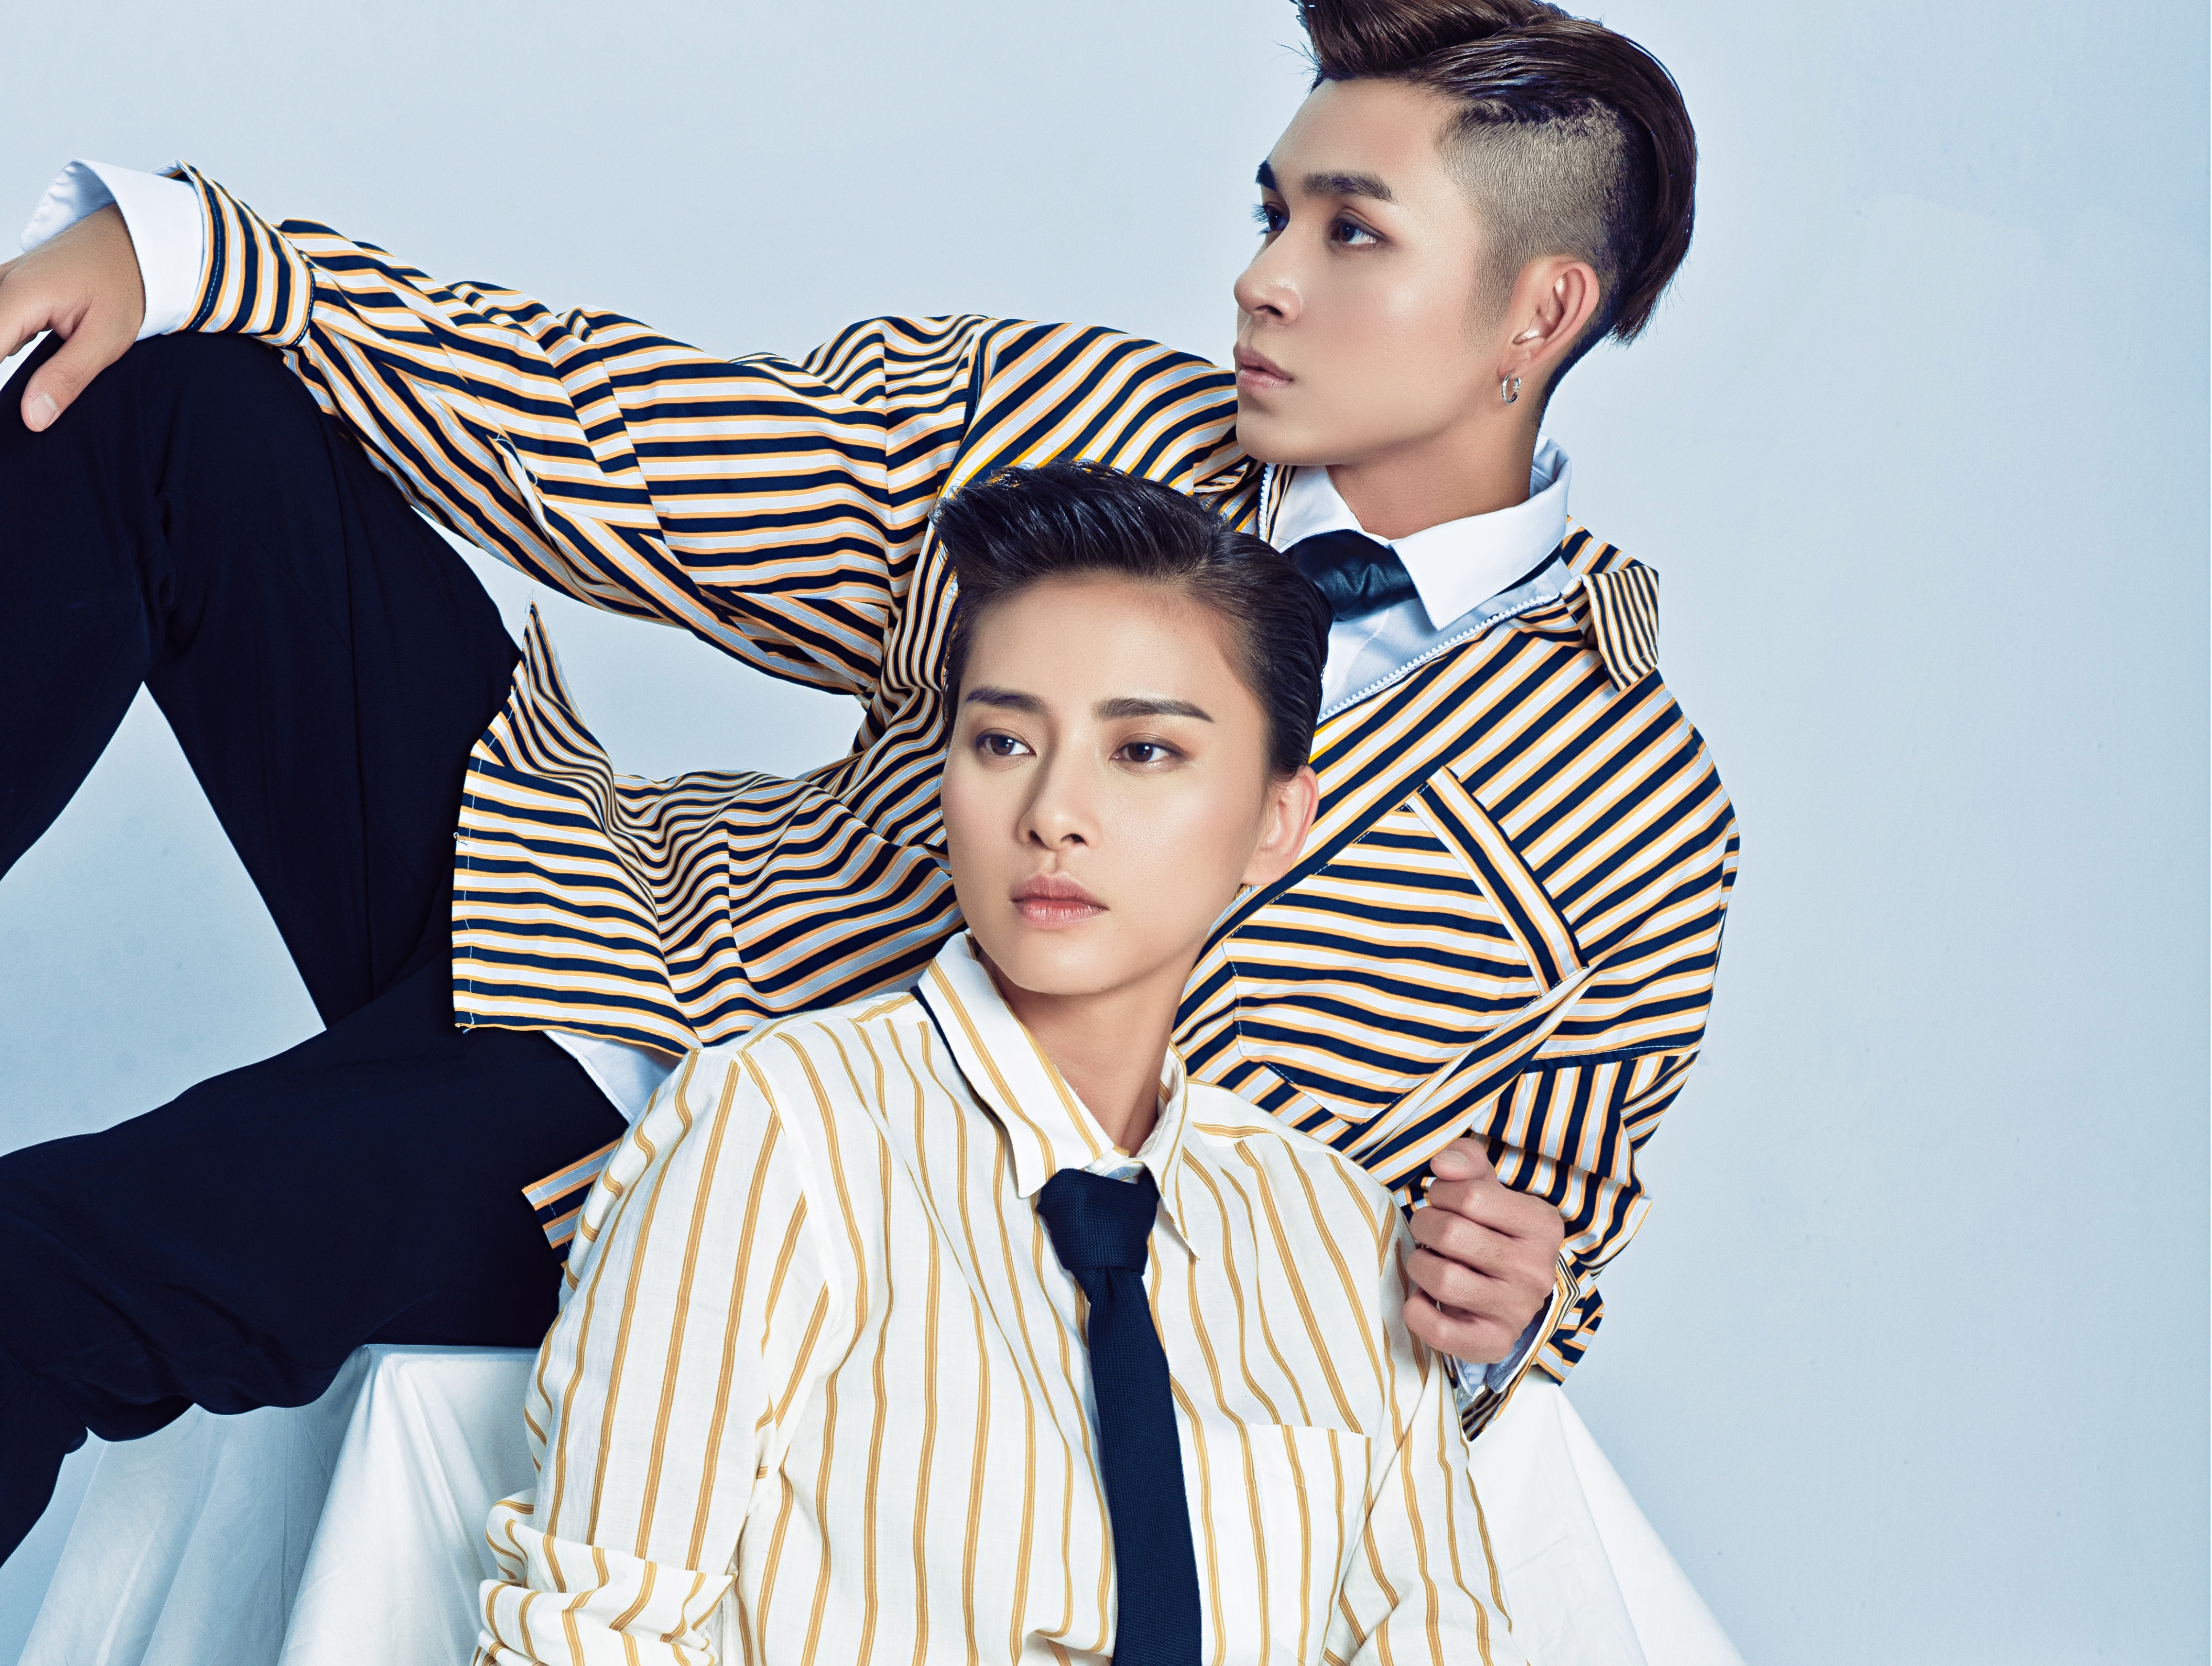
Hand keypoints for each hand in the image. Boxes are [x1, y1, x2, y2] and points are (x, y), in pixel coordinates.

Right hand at [0, 203, 145, 431]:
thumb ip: (66, 378)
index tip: (10, 411)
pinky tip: (25, 360)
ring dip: (3, 356)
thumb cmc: (124, 283)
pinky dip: (3, 344)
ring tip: (47, 374)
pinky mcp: (4, 289)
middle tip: (32, 402)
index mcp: (19, 295)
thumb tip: (33, 418)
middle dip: (2, 372)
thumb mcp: (106, 339)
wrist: (131, 242)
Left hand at [1404, 1137, 1565, 1365]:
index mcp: (1542, 1224)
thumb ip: (1467, 1162)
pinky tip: (1423, 1297)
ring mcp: (1518, 1311)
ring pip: (1442, 1279)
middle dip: (1424, 1224)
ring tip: (1427, 1259)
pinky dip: (1417, 1310)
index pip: (1470, 1196)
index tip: (1441, 1199)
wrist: (1513, 1292)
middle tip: (1427, 1228)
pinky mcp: (1495, 1343)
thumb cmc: (1493, 1231)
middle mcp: (1536, 1270)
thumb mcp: (1488, 1188)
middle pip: (1451, 1234)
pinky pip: (1440, 1331)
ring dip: (1418, 1264)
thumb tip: (1441, 1163)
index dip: (1441, 1192)